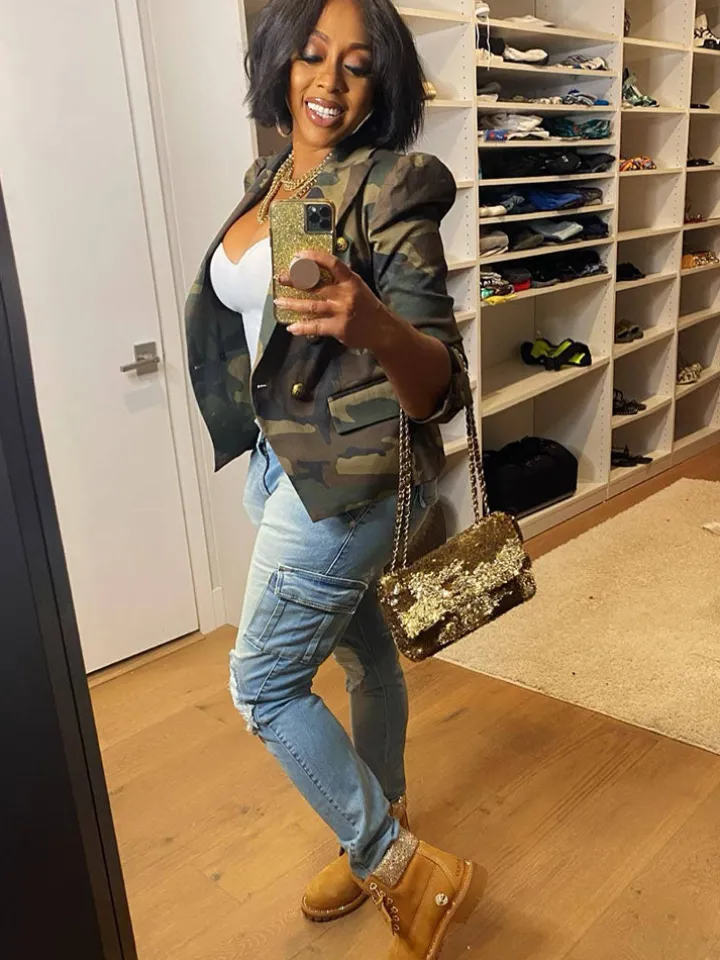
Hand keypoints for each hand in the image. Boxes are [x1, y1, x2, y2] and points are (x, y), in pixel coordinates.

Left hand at [274, 249, 392, 350]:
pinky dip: (302, 327)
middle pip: (315, 284)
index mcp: (350, 280)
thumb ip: (340, 279)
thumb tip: (317, 270)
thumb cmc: (366, 306)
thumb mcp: (357, 286)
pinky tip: (291, 327)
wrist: (382, 329)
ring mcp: (341, 311)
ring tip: (278, 301)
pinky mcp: (338, 327)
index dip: (314, 257)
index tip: (298, 255)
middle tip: (281, 278)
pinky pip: (315, 326)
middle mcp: (345, 294)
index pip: (331, 263)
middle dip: (295, 280)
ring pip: (311, 306)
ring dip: (292, 304)